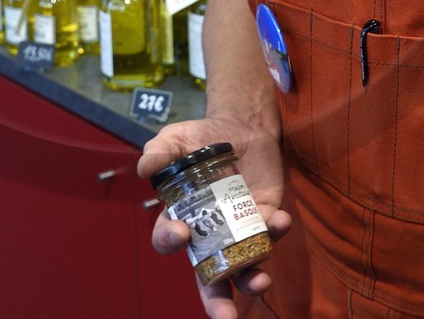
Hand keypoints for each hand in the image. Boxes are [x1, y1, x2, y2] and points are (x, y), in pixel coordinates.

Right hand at [138, 116, 291, 318]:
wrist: (242, 123)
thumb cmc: (201, 137)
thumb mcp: (175, 138)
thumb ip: (159, 151)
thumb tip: (145, 169)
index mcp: (182, 218)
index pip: (170, 242)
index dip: (171, 242)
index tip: (181, 231)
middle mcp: (211, 234)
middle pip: (210, 278)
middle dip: (217, 302)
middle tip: (225, 318)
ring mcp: (240, 230)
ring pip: (245, 267)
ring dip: (253, 280)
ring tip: (260, 283)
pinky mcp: (266, 217)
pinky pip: (272, 234)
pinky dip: (276, 232)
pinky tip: (279, 221)